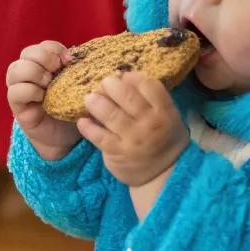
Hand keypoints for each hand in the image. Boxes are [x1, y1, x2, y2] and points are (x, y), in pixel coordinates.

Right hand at [6, 40, 80, 160]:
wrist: (66, 136)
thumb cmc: (74, 108)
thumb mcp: (81, 87)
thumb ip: (83, 72)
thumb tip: (93, 60)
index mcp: (45, 64)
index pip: (44, 45)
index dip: (55, 49)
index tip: (70, 61)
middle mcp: (29, 72)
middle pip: (27, 52)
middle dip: (44, 57)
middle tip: (57, 70)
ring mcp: (20, 87)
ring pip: (15, 69)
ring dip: (34, 72)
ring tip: (49, 84)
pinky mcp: (17, 105)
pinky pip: (15, 92)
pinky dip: (29, 91)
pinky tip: (42, 99)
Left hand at [77, 72, 188, 186]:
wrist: (162, 174)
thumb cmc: (162, 137)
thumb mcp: (167, 116)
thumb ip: (150, 98)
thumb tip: (124, 76)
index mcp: (165, 111)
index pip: (149, 86)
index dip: (133, 77)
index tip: (123, 76)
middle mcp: (150, 123)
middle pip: (127, 96)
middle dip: (111, 85)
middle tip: (103, 83)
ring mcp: (133, 139)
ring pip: (110, 114)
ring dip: (96, 102)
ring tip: (89, 98)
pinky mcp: (117, 152)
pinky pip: (98, 136)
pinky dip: (88, 127)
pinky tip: (82, 121)